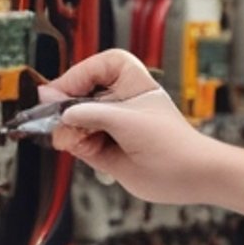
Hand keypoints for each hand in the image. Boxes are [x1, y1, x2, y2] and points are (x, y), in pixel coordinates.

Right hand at [36, 49, 220, 203]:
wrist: (189, 177)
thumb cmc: (172, 143)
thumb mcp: (127, 121)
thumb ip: (89, 112)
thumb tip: (57, 106)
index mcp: (130, 82)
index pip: (97, 67)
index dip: (76, 76)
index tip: (59, 91)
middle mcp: (118, 102)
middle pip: (79, 94)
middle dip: (67, 106)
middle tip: (54, 116)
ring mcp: (110, 126)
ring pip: (75, 120)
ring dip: (68, 128)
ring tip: (70, 137)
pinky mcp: (104, 148)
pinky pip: (78, 141)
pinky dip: (73, 143)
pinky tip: (76, 146)